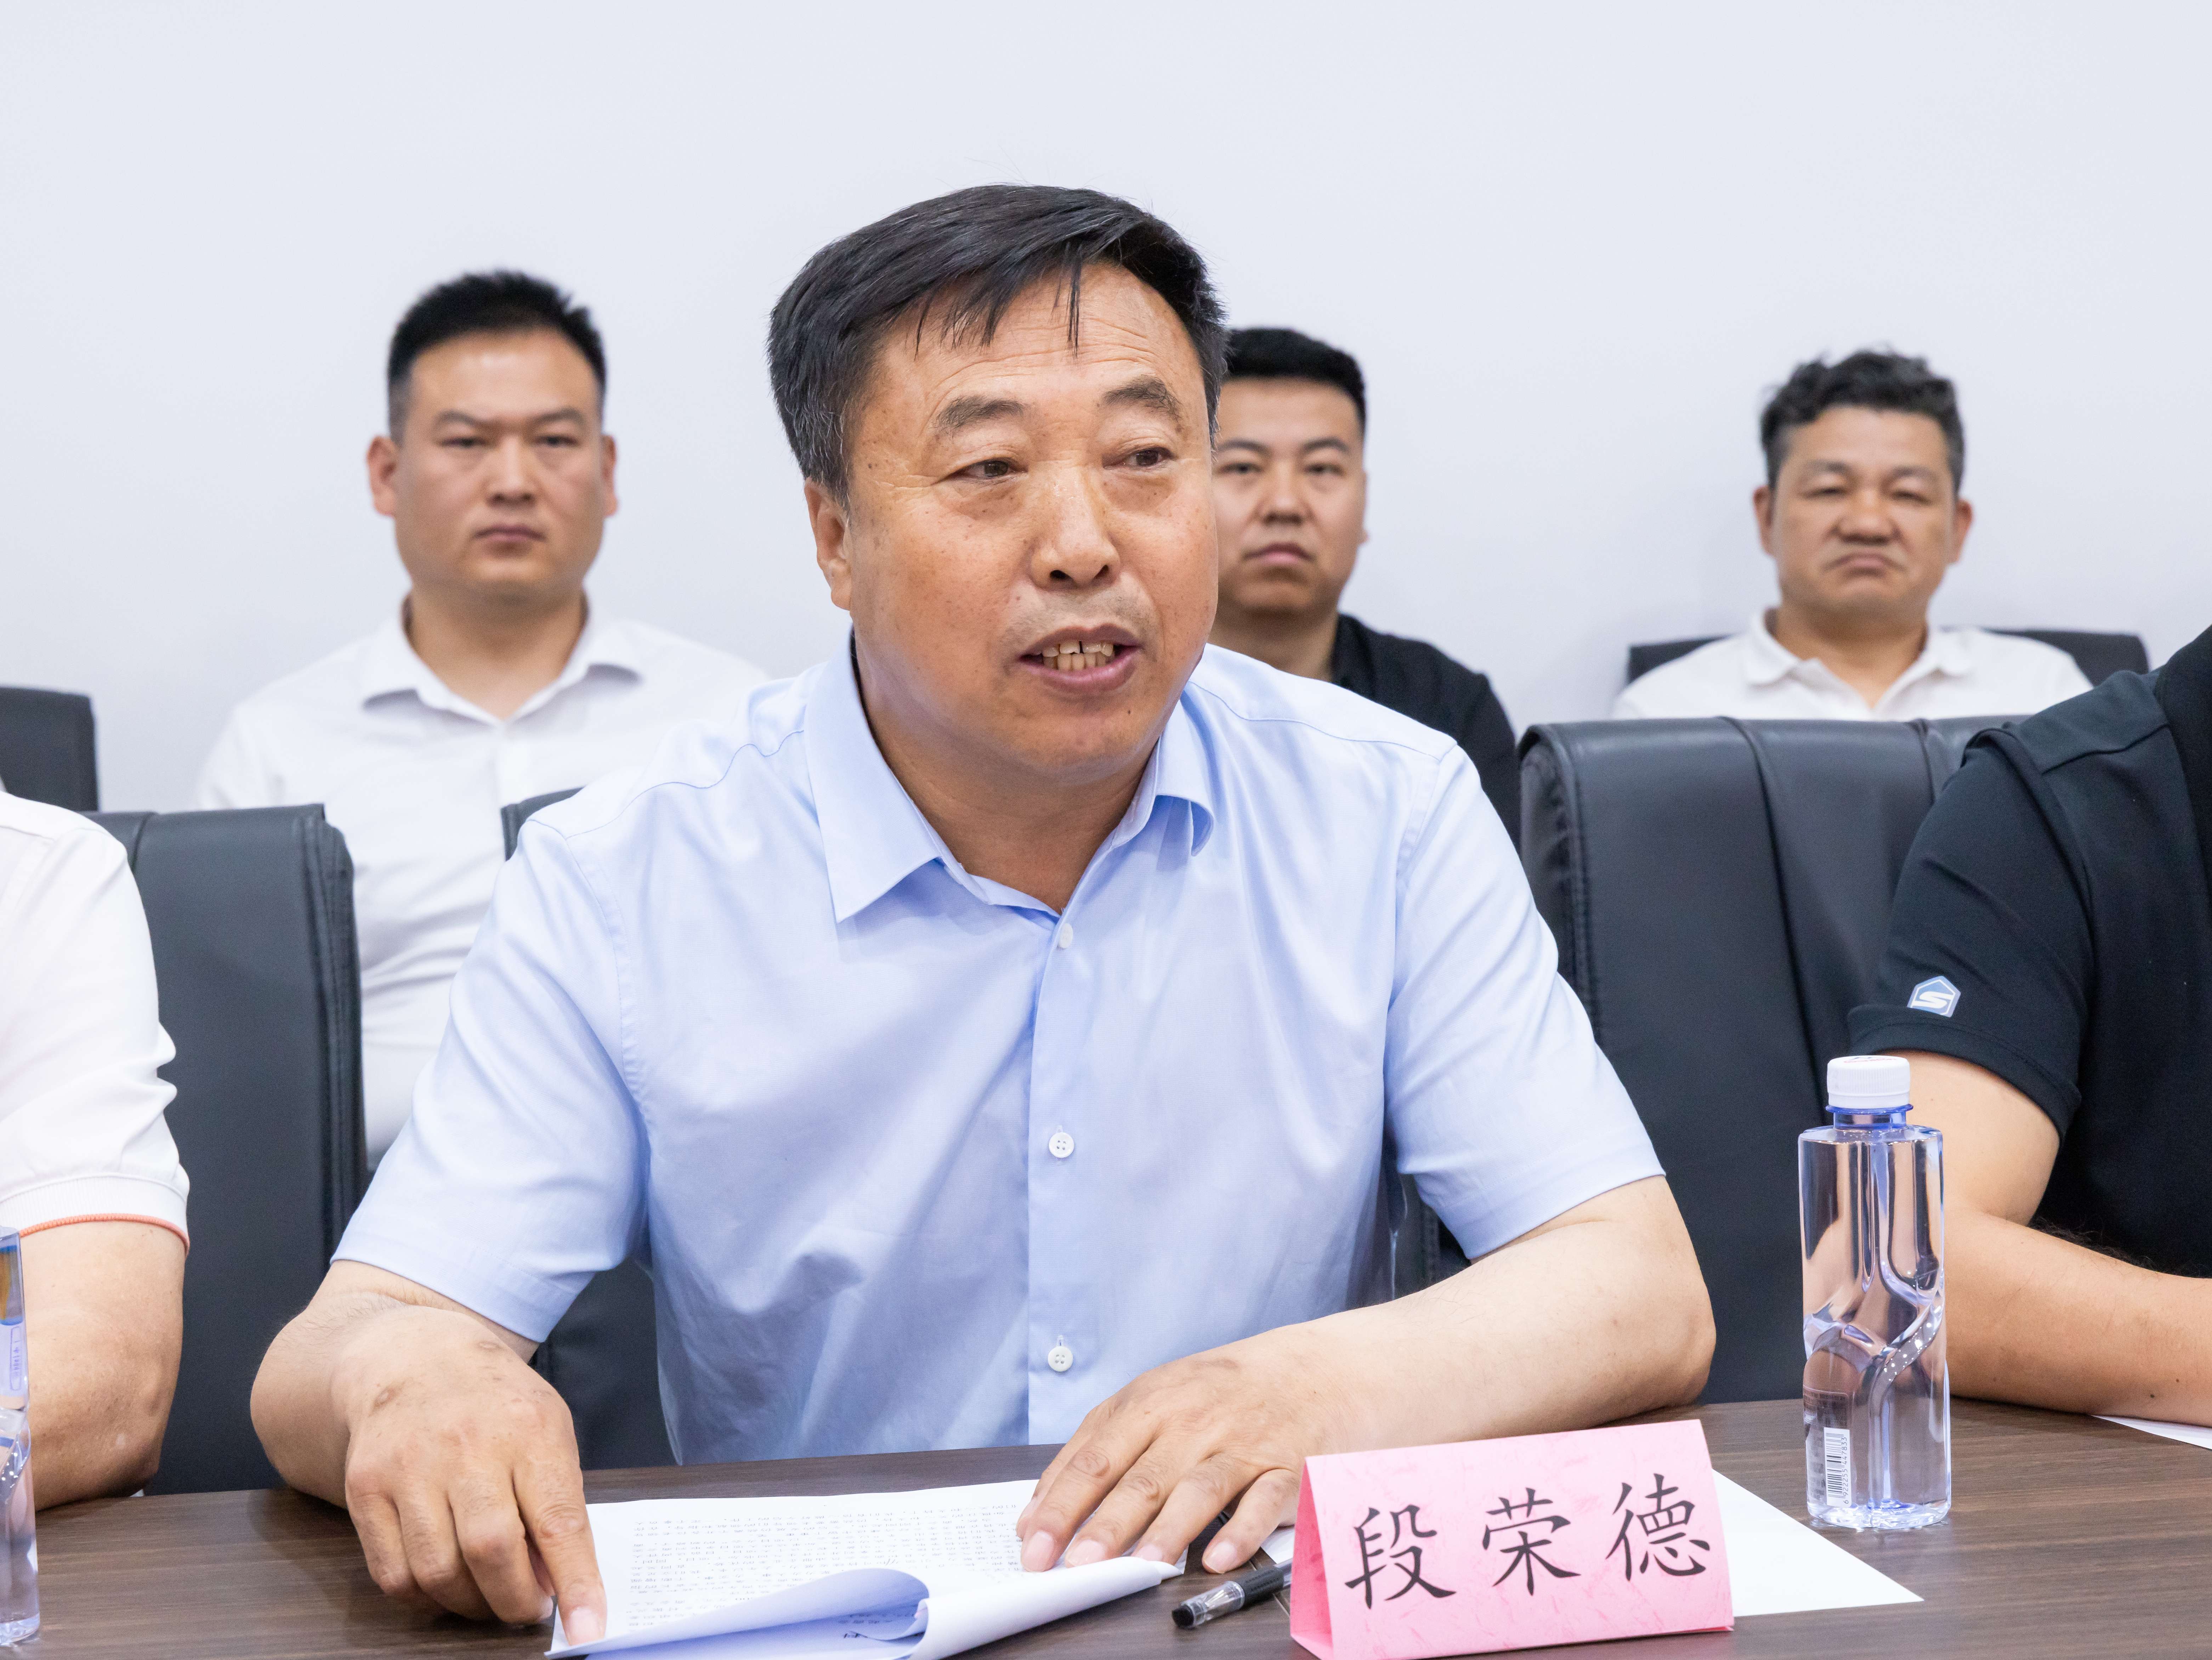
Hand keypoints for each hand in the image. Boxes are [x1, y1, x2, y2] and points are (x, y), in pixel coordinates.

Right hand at [334, 1302, 606, 1641]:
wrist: (414, 1358)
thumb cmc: (496, 1404)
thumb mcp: (548, 1430)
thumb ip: (557, 1501)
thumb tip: (559, 1584)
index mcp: (529, 1430)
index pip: (558, 1520)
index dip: (576, 1582)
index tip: (588, 1629)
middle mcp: (467, 1446)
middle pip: (491, 1551)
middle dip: (516, 1602)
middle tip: (530, 1609)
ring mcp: (409, 1467)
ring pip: (438, 1572)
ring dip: (471, 1605)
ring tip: (489, 1596)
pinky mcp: (366, 1488)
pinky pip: (393, 1574)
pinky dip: (424, 1599)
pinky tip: (446, 1586)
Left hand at [1014, 1324, 1351, 1575]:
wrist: (1313, 1370)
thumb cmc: (1218, 1393)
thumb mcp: (1154, 1399)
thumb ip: (1098, 1447)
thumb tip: (1040, 1508)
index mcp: (1151, 1403)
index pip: (1095, 1456)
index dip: (1061, 1502)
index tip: (1031, 1544)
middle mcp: (1192, 1421)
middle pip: (1141, 1477)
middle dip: (1104, 1522)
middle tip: (1073, 1564)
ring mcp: (1241, 1444)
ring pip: (1198, 1489)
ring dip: (1168, 1529)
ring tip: (1140, 1565)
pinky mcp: (1285, 1467)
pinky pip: (1263, 1503)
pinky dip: (1242, 1531)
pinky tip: (1219, 1558)